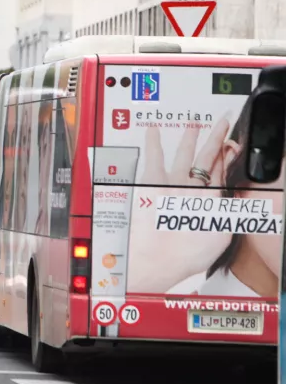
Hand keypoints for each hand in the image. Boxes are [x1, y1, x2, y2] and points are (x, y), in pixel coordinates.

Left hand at [125, 117, 233, 292]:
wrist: (160, 259)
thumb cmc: (187, 255)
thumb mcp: (220, 237)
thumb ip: (226, 217)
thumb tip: (230, 206)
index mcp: (212, 200)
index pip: (221, 172)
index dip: (226, 156)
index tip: (230, 145)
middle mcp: (195, 188)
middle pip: (208, 158)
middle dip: (216, 139)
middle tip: (222, 124)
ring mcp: (174, 184)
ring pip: (185, 155)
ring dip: (190, 138)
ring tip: (194, 125)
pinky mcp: (152, 184)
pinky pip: (153, 158)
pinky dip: (153, 144)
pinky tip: (153, 131)